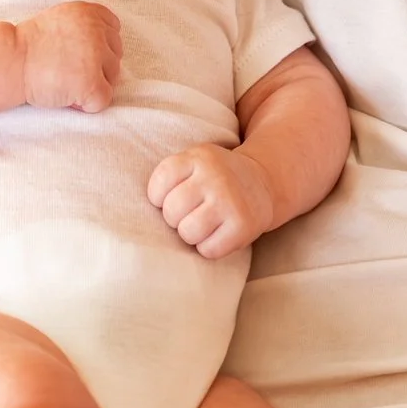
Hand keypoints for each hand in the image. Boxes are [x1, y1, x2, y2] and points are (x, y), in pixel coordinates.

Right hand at [16, 2, 122, 112]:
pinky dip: (86, 105)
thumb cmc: (29, 46)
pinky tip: (67, 97)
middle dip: (96, 68)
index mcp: (90, 12)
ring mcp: (96, 57)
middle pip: (115, 56)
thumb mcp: (61, 20)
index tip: (77, 55)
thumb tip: (107, 48)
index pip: (114, 31)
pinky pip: (103, 100)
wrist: (10, 62)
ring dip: (92, 85)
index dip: (98, 48)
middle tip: (67, 71)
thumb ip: (86, 27)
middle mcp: (97, 31)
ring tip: (65, 82)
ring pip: (112, 78)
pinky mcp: (92, 83)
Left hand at [147, 143, 274, 255]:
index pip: (157, 187)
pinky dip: (210, 247)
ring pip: (188, 233)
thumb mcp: (195, 163)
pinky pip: (209, 250)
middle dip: (177, 218)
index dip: (160, 199)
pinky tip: (220, 234)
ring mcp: (230, 200)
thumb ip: (171, 178)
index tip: (175, 197)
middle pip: (171, 212)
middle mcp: (214, 176)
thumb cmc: (216, 178)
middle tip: (193, 213)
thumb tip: (144, 216)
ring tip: (205, 224)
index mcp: (198, 157)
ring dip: (192, 235)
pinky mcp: (244, 224)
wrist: (262, 182)